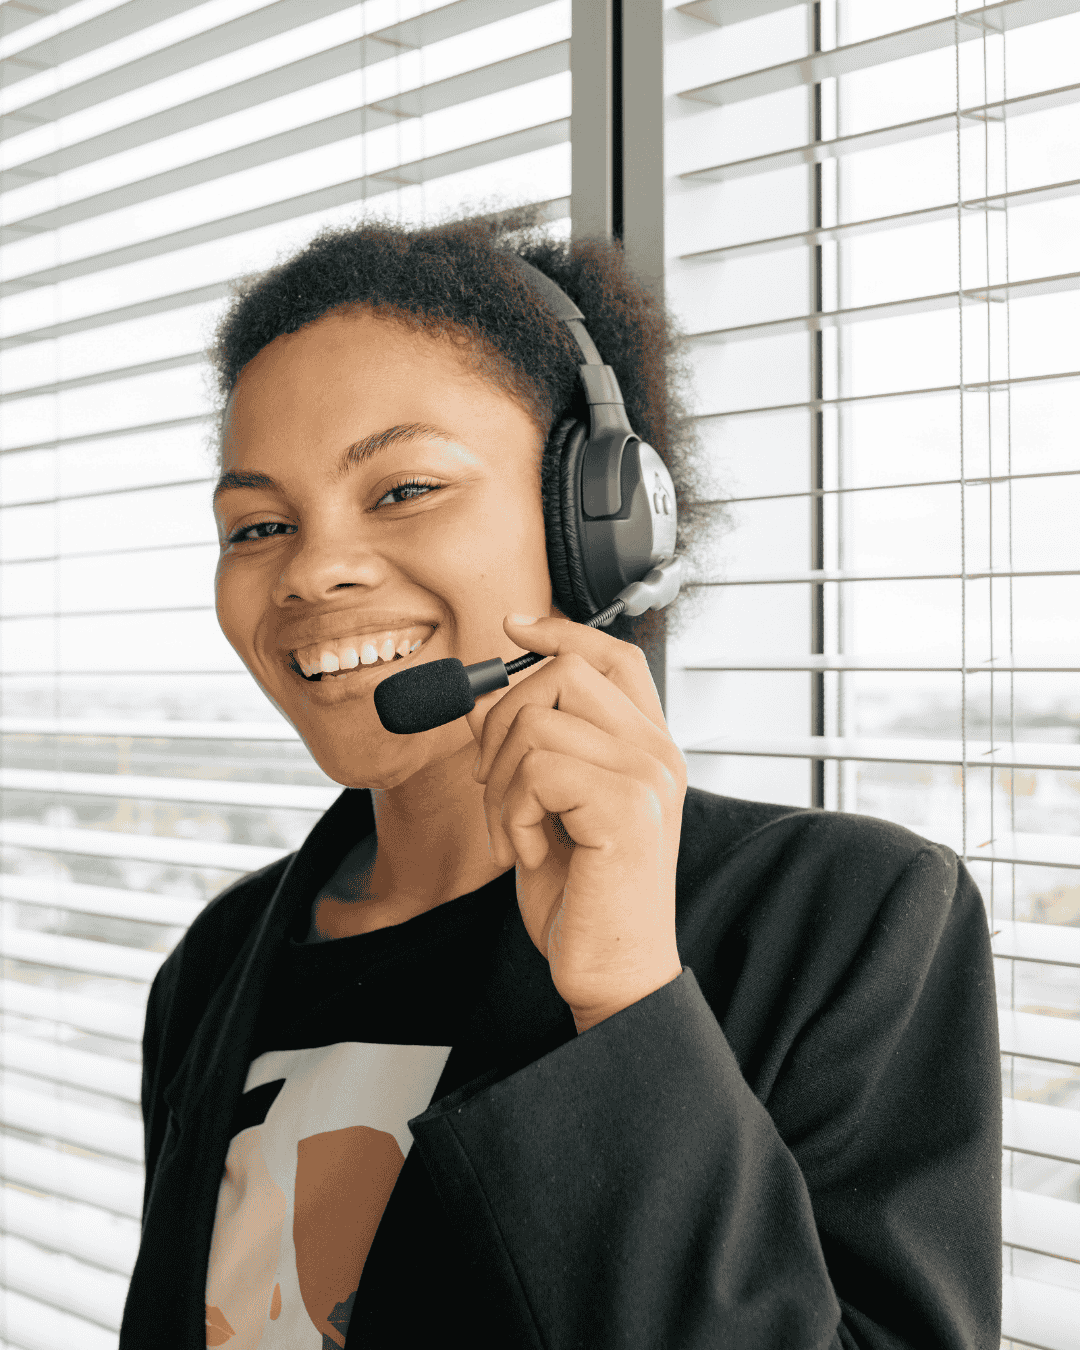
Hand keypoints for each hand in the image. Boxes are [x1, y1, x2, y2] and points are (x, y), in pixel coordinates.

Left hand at [471, 613, 685, 1032]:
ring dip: (501, 785)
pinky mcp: (626, 807)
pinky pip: (535, 770)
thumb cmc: (582, 898)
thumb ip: (532, 749)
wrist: (611, 974)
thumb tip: (484, 694)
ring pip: (535, 723)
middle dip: (502, 724)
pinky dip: (512, 814)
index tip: (512, 627)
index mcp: (648, 749)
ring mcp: (647, 777)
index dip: (561, 632)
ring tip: (518, 834)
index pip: (614, 657)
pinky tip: (531, 852)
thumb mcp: (549, 810)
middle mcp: (658, 754)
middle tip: (496, 788)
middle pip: (563, 674)